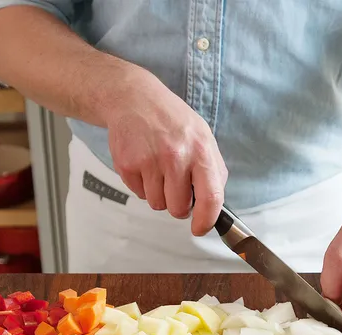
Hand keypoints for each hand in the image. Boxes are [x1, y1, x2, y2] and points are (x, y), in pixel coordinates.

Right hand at [105, 69, 227, 235]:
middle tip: (174, 184)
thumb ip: (212, 171)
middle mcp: (176, 156)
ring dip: (158, 193)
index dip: (206, 220)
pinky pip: (139, 194)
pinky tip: (143, 163)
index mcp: (200, 150)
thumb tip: (214, 205)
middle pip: (178, 208)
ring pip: (157, 204)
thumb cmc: (172, 121)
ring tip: (157, 168)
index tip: (200, 228)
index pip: (211, 197)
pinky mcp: (127, 165)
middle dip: (177, 203)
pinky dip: (141, 185)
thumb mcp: (202, 137)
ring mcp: (149, 161)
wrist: (134, 99)